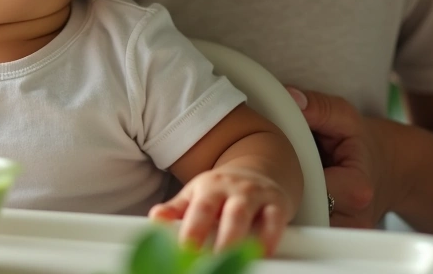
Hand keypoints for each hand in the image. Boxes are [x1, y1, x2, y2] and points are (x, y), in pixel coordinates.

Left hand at [149, 167, 291, 255]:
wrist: (256, 172)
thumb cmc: (219, 191)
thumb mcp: (195, 195)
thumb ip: (176, 210)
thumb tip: (155, 218)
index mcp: (208, 188)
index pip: (198, 209)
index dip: (192, 231)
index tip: (184, 251)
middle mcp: (232, 189)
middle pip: (226, 214)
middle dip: (219, 239)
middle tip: (209, 261)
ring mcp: (255, 195)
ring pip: (248, 217)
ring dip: (240, 240)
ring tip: (231, 260)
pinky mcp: (276, 204)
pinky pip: (274, 221)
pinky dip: (269, 238)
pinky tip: (261, 253)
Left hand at [286, 87, 391, 228]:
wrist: (388, 169)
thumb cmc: (360, 142)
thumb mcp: (345, 116)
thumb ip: (318, 106)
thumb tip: (291, 98)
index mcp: (357, 188)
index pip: (307, 185)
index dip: (287, 168)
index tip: (278, 155)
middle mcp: (352, 218)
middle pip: (300, 207)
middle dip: (283, 186)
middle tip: (275, 167)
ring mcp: (343, 233)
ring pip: (298, 220)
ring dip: (285, 199)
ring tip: (282, 178)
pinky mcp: (333, 238)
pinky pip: (303, 226)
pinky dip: (293, 208)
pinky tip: (290, 191)